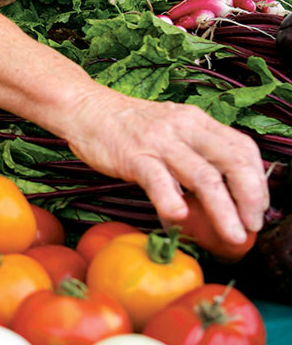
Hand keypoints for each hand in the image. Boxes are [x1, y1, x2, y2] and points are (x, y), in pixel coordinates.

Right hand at [63, 85, 268, 245]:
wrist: (85, 108)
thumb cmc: (129, 125)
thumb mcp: (171, 130)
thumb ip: (194, 154)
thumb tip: (219, 195)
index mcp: (198, 121)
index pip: (243, 148)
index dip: (257, 181)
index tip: (259, 208)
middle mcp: (185, 128)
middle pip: (232, 162)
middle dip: (250, 198)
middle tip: (253, 227)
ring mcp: (160, 141)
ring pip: (204, 177)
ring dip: (223, 211)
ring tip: (232, 236)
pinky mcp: (133, 156)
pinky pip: (158, 181)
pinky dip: (171, 202)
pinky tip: (179, 220)